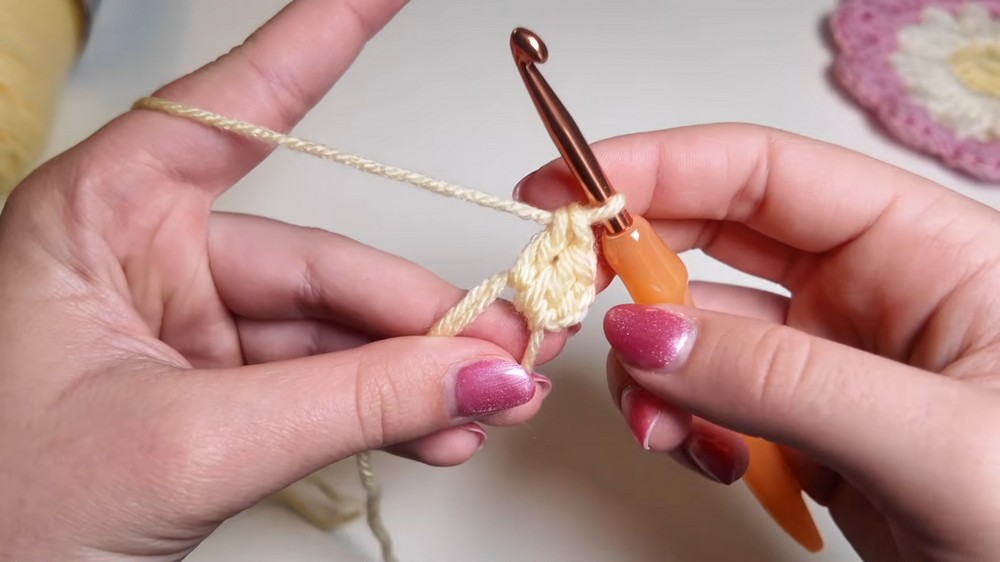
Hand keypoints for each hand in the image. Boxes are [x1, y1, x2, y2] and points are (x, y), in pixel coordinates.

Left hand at [0, 1, 564, 558]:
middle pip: (321, 267)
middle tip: (506, 346)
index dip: (319, 42)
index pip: (235, 111)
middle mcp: (146, 260)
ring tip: (487, 401)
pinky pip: (322, 386)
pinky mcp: (213, 393)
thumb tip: (477, 372)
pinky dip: (385, 412)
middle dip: (421, 317)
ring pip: (333, 335)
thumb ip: (348, 405)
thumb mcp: (186, 443)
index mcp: (100, 218)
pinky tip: (440, 428)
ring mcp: (185, 331)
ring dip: (415, 376)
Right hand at [517, 125, 999, 560]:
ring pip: (699, 329)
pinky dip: (683, 422)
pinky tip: (709, 458)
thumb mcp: (931, 440)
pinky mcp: (806, 420)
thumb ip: (782, 379)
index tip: (566, 191)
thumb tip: (645, 333)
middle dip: (631, 270)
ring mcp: (832, 356)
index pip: (765, 171)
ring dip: (655, 371)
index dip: (656, 167)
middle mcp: (871, 289)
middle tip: (566, 299)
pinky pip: (711, 397)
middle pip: (714, 237)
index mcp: (923, 247)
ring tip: (661, 428)